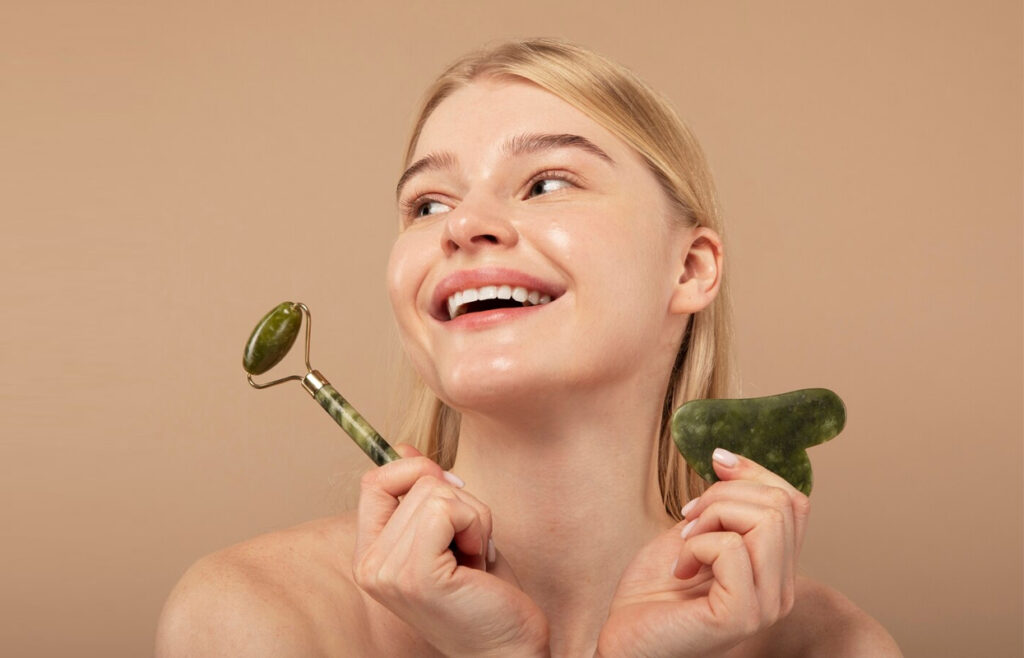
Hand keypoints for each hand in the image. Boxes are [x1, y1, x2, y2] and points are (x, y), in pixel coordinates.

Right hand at [352, 445, 549, 657]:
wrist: (507, 648)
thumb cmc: (484, 593)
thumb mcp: (448, 533)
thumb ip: (420, 495)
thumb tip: (403, 447)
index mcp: (370, 555)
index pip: (374, 482)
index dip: (415, 472)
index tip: (451, 496)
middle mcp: (370, 566)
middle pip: (417, 481)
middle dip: (461, 505)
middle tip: (468, 551)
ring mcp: (389, 572)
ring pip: (436, 493)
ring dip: (474, 518)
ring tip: (474, 560)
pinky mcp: (417, 576)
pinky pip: (447, 510)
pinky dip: (475, 525)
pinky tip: (478, 561)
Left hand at [595, 448, 809, 657]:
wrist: (625, 637)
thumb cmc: (653, 591)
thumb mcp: (693, 532)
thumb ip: (721, 504)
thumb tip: (726, 458)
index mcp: (776, 569)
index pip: (794, 502)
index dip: (753, 473)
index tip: (713, 464)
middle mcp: (781, 589)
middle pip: (781, 503)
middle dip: (723, 495)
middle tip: (687, 522)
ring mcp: (767, 605)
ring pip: (766, 521)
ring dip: (712, 517)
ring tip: (685, 544)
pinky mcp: (743, 615)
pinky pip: (733, 549)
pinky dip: (697, 546)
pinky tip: (680, 570)